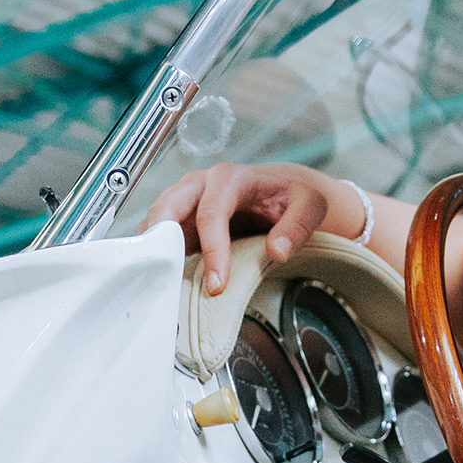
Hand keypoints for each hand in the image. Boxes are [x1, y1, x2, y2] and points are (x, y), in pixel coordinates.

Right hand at [140, 163, 372, 295]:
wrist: (282, 192)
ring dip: (153, 248)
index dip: (212, 249)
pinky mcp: (181, 218)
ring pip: (157, 218)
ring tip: (155, 281)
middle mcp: (202, 183)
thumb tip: (276, 251)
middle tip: (163, 275)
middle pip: (168, 205)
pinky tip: (159, 277)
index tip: (217, 284)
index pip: (212, 211)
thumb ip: (296, 227)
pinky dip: (155, 253)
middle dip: (162, 238)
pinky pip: (158, 234)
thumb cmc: (293, 197)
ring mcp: (187, 199)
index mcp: (232, 177)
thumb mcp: (309, 207)